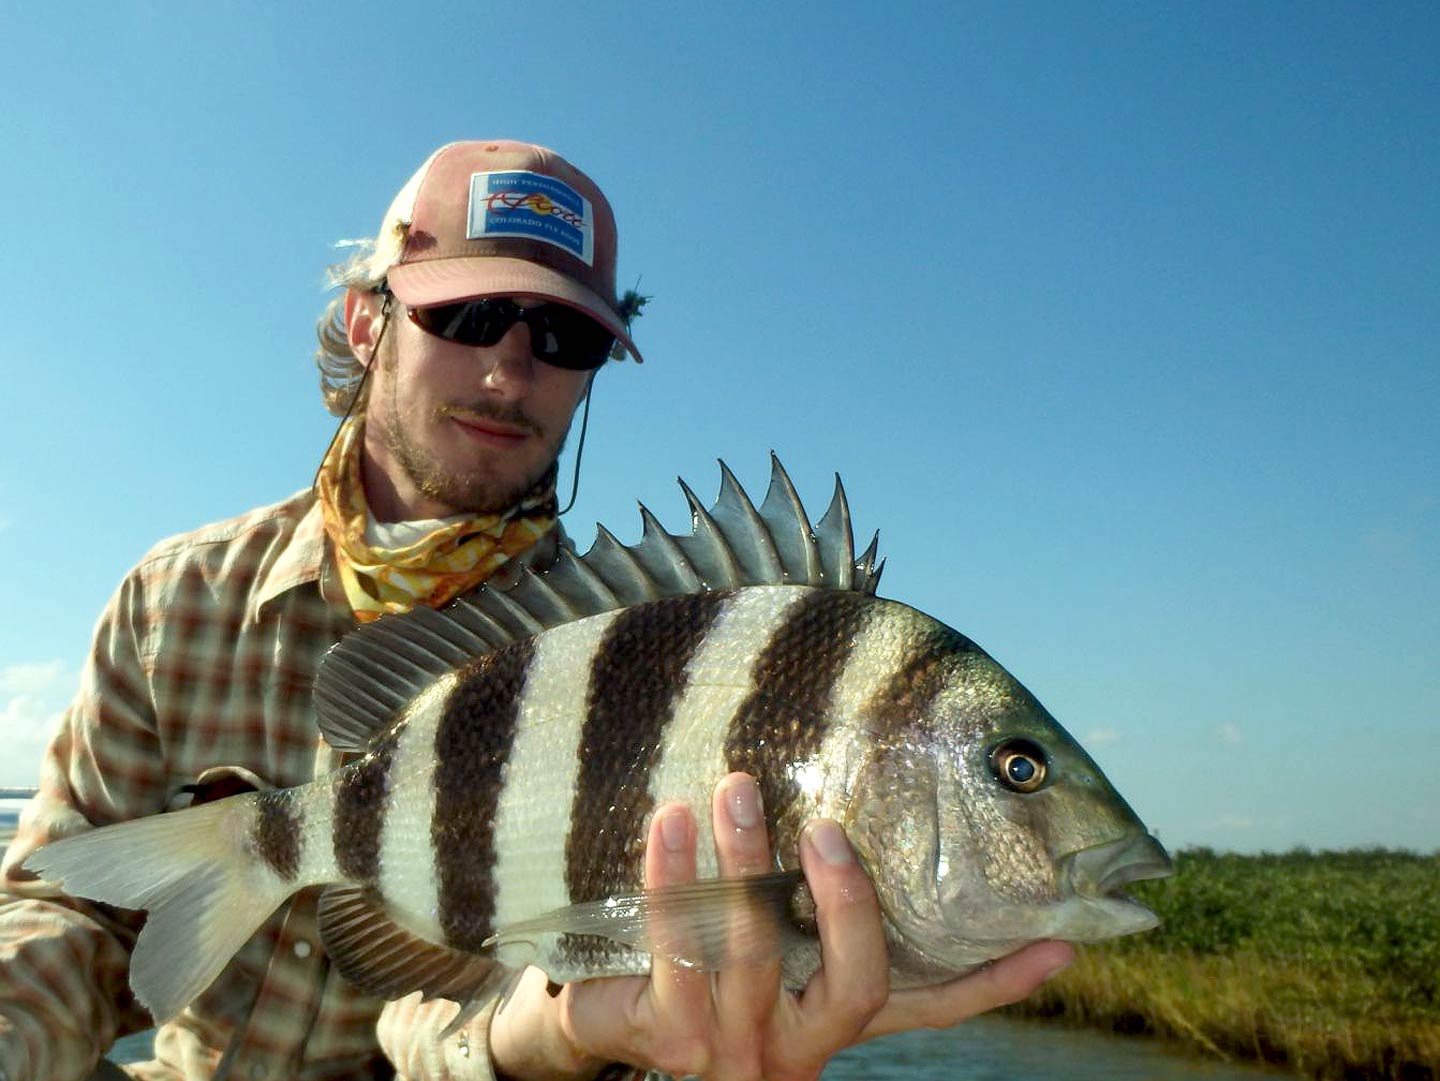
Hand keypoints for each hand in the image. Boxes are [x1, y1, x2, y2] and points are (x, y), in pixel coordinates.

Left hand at [488, 773, 1072, 1079]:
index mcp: (834, 1017)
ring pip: (754, 953)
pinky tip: (668, 819)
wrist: (603, 1019)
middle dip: (846, 899)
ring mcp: (737, 1045)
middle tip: (826, 825)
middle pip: (855, 978)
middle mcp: (800, 1039)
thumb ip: (804, 901)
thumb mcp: (765, 942)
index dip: (995, 978)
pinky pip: (676, 949)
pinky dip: (672, 877)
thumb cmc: (697, 962)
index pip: (933, 1004)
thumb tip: (854, 799)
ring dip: (746, 863)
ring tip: (736, 786)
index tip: (1059, 942)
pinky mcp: (672, 1035)